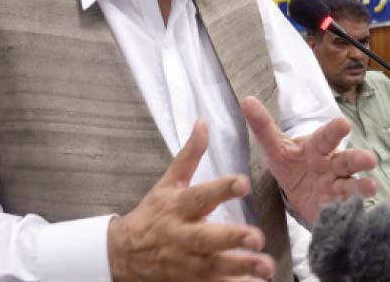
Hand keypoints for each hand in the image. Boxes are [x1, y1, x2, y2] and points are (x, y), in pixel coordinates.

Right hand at [107, 120, 273, 281]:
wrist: (124, 254)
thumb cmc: (153, 213)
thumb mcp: (168, 182)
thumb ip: (190, 155)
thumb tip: (204, 123)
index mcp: (178, 207)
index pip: (200, 195)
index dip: (221, 189)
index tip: (243, 182)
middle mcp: (182, 235)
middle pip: (207, 238)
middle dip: (232, 238)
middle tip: (257, 236)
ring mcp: (186, 262)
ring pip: (214, 267)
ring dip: (240, 268)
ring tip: (265, 266)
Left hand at [240, 96, 376, 226]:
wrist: (299, 193)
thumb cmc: (292, 164)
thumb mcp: (275, 147)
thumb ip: (263, 126)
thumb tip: (246, 100)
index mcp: (318, 147)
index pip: (327, 136)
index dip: (335, 130)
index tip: (344, 124)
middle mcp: (333, 165)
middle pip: (347, 160)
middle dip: (358, 159)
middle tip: (369, 159)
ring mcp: (338, 187)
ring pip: (353, 185)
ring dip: (362, 187)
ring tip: (371, 187)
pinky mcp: (337, 208)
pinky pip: (347, 208)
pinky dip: (353, 210)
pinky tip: (359, 213)